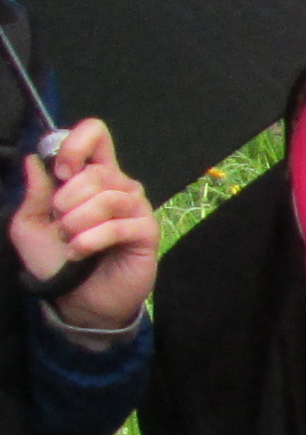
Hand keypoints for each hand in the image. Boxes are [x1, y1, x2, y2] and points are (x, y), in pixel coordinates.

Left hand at [12, 119, 155, 330]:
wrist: (76, 300)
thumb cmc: (54, 260)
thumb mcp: (30, 225)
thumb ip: (34, 193)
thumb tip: (34, 159)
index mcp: (91, 177)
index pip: (96, 135)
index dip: (76, 145)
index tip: (60, 171)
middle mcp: (118, 186)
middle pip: (97, 170)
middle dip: (67, 198)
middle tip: (60, 221)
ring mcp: (135, 208)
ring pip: (107, 197)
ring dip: (77, 221)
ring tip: (68, 240)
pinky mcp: (146, 232)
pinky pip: (118, 225)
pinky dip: (91, 240)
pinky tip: (78, 252)